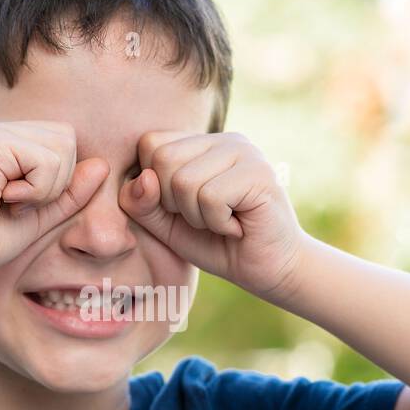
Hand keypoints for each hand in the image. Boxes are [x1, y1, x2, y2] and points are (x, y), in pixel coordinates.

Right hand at [0, 120, 109, 283]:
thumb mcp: (36, 218)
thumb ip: (68, 194)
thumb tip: (103, 167)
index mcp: (7, 144)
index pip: (63, 144)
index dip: (58, 181)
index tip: (23, 206)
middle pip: (68, 140)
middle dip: (57, 182)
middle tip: (19, 205)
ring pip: (62, 148)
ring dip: (46, 188)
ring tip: (10, 203)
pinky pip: (46, 160)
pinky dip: (36, 190)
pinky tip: (3, 199)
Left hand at [117, 131, 307, 301]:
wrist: (267, 270)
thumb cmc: (216, 245)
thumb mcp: (166, 226)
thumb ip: (141, 203)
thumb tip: (144, 178)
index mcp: (200, 144)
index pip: (150, 144)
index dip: (154, 187)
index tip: (184, 208)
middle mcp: (223, 140)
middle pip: (163, 159)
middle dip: (174, 203)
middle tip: (205, 217)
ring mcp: (244, 152)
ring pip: (184, 181)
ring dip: (197, 217)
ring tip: (223, 222)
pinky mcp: (258, 173)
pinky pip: (210, 197)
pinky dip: (218, 223)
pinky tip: (238, 226)